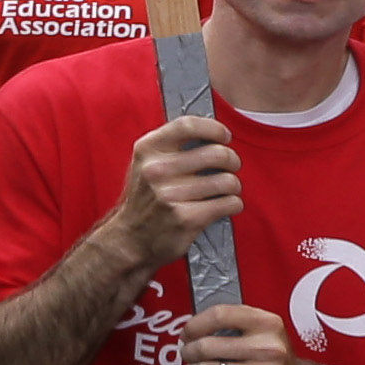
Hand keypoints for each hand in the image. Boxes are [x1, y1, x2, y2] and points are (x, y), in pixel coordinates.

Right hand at [100, 112, 241, 269]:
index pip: (187, 125)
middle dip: (232, 160)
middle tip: (231, 166)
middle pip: (216, 153)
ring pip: (227, 181)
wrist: (130, 239)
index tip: (224, 136)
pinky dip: (233, 204)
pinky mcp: (186, 218)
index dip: (214, 128)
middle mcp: (157, 170)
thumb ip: (171, 146)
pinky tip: (225, 205)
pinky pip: (229, 203)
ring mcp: (170, 195)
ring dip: (234, 186)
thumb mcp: (146, 164)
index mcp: (147, 150)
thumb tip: (212, 135)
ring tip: (226, 190)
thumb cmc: (145, 199)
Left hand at [181, 303, 315, 364]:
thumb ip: (235, 324)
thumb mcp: (263, 334)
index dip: (195, 324)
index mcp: (268, 324)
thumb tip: (192, 328)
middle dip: (189, 352)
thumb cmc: (273, 362)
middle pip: (208, 345)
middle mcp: (270, 346)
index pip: (220, 314)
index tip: (186, 333)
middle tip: (186, 355)